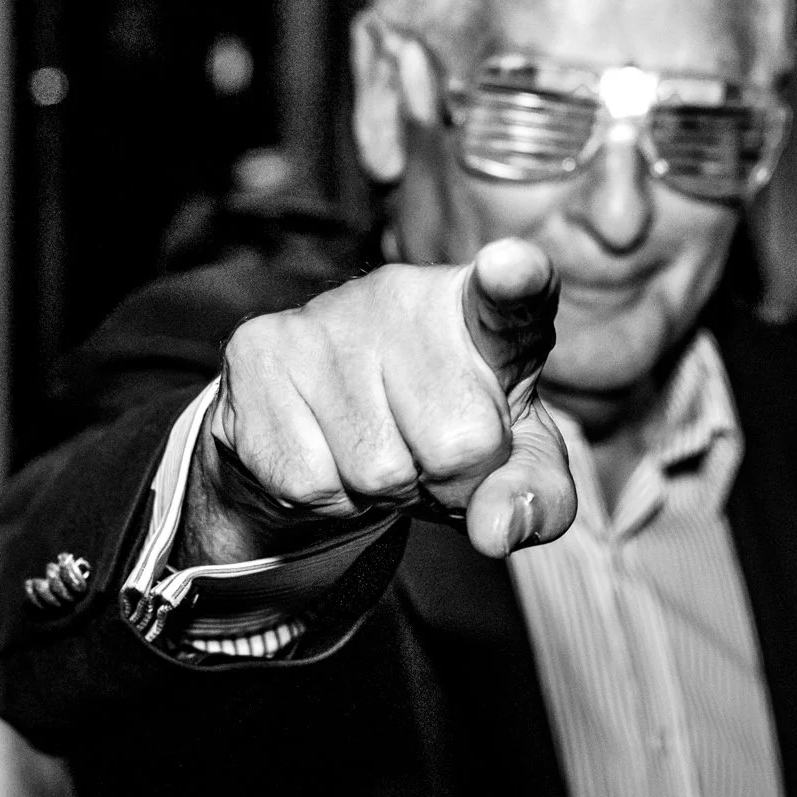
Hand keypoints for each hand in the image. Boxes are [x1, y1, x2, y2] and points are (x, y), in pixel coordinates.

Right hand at [185, 239, 576, 562]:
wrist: (319, 430)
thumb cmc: (439, 434)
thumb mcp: (511, 465)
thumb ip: (537, 496)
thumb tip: (498, 529)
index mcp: (484, 312)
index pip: (512, 292)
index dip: (516, 278)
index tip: (510, 267)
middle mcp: (404, 295)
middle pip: (459, 444)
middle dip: (448, 484)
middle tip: (426, 460)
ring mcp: (325, 318)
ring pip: (380, 470)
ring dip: (383, 494)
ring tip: (377, 453)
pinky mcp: (259, 351)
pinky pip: (312, 481)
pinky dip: (327, 499)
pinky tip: (326, 455)